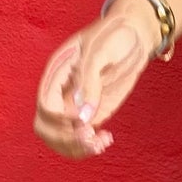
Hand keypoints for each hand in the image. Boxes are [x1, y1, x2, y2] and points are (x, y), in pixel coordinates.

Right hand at [33, 0, 160, 159]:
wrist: (135, 34)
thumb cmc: (114, 35)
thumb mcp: (100, 52)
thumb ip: (89, 82)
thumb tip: (82, 117)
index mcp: (57, 74)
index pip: (46, 107)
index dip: (60, 120)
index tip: (83, 122)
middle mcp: (62, 92)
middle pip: (46, 128)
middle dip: (65, 139)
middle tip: (90, 138)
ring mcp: (76, 104)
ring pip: (62, 138)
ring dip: (77, 148)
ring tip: (101, 144)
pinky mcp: (92, 112)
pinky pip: (83, 137)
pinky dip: (91, 145)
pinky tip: (107, 139)